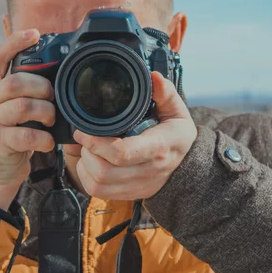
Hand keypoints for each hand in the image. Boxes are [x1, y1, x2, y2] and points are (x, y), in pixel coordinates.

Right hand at [0, 29, 55, 210]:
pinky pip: (26, 134)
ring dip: (46, 112)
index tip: (35, 34)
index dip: (15, 41)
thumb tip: (54, 69)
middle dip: (42, 87)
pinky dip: (43, 138)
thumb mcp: (13, 107)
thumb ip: (24, 89)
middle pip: (16, 81)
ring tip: (51, 119)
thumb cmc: (13, 133)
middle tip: (53, 97)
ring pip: (23, 106)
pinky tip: (47, 141)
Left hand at [72, 71, 196, 199]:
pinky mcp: (130, 195)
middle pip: (104, 171)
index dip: (96, 143)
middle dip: (87, 152)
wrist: (188, 166)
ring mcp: (138, 186)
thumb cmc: (177, 135)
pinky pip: (98, 193)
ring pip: (98, 185)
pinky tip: (91, 163)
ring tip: (89, 149)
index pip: (122, 153)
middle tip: (85, 137)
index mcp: (158, 148)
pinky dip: (87, 178)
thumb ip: (165, 93)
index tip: (83, 130)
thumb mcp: (176, 111)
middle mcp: (148, 172)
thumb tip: (154, 77)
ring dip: (85, 166)